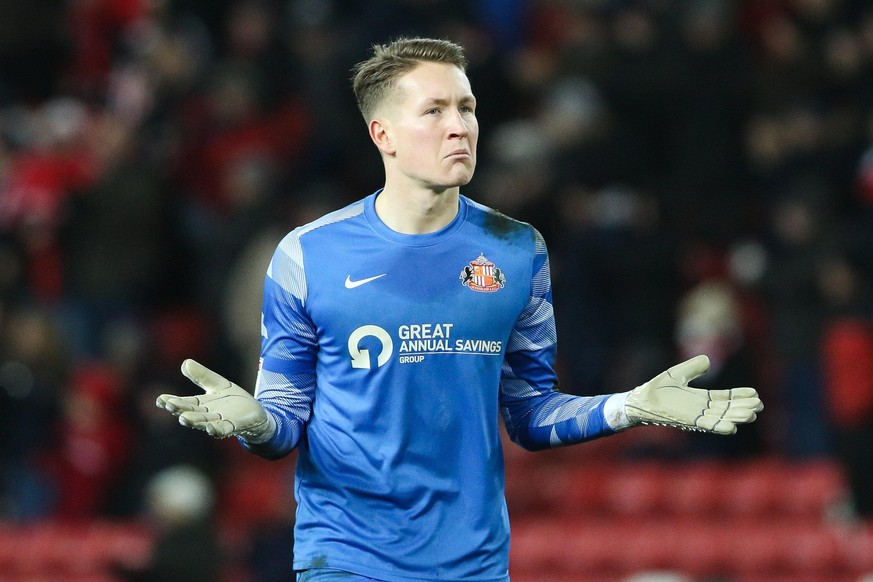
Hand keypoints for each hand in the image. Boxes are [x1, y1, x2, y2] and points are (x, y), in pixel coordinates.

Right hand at [156, 359, 272, 440]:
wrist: (254, 414)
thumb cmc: (232, 400)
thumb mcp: (218, 384)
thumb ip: (202, 375)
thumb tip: (185, 362)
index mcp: (201, 404)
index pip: (184, 402)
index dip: (172, 401)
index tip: (160, 399)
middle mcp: (207, 415)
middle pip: (191, 412)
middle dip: (180, 410)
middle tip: (170, 406)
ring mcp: (220, 421)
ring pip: (204, 422)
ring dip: (194, 421)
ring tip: (184, 418)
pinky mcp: (234, 426)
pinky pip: (223, 429)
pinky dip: (217, 430)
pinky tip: (211, 428)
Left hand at [625, 355, 762, 434]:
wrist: (640, 400)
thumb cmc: (656, 389)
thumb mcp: (677, 374)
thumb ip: (693, 367)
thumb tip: (709, 359)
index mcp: (699, 398)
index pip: (723, 398)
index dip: (738, 396)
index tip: (755, 394)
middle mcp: (700, 409)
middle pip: (726, 409)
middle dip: (742, 407)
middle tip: (759, 406)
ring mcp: (695, 416)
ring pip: (720, 418)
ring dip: (735, 416)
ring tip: (752, 415)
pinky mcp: (687, 421)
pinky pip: (706, 425)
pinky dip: (719, 426)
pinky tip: (733, 428)